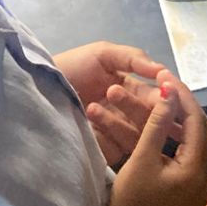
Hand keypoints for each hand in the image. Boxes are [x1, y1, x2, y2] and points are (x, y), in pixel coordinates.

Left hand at [56, 43, 168, 163]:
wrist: (41, 87)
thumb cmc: (73, 67)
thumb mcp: (103, 54)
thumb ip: (134, 58)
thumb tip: (164, 71)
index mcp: (135, 91)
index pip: (158, 99)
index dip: (165, 96)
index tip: (162, 90)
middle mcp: (131, 115)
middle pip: (150, 120)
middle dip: (135, 106)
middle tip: (112, 92)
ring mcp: (119, 135)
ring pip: (135, 135)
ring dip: (115, 120)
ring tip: (90, 105)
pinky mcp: (105, 151)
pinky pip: (117, 148)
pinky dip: (105, 134)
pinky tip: (86, 119)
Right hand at [103, 71, 206, 205]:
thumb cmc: (131, 201)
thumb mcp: (142, 158)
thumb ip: (157, 123)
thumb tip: (169, 92)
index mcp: (197, 170)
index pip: (197, 122)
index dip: (182, 95)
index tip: (166, 75)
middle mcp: (204, 176)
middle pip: (198, 129)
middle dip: (182, 104)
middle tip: (165, 81)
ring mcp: (197, 183)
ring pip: (191, 139)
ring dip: (177, 118)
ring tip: (162, 95)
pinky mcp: (186, 187)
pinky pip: (185, 152)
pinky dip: (174, 135)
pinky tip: (161, 120)